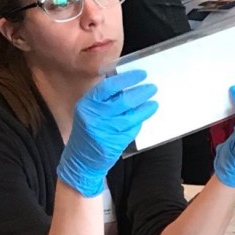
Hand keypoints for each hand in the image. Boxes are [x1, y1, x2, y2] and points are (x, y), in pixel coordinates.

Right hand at [57, 70, 157, 196]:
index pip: (109, 87)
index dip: (127, 79)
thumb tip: (126, 82)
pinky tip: (145, 116)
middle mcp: (95, 116)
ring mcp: (105, 131)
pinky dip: (140, 122)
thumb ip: (103, 98)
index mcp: (87, 104)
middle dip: (141, 93)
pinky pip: (132, 129)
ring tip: (154, 103)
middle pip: (123, 101)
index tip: (141, 75)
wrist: (80, 159)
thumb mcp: (88, 111)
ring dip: (145, 108)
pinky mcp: (115, 143)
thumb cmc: (87, 130)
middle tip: (152, 88)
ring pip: (131, 116)